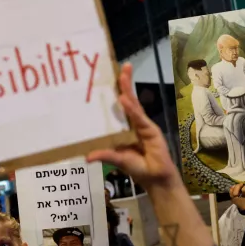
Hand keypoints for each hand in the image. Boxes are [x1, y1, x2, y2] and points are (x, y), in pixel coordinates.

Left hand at [88, 64, 177, 188]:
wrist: (156, 179)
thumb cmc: (139, 168)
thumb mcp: (118, 160)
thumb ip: (105, 156)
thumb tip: (87, 157)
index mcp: (126, 128)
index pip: (120, 107)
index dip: (117, 92)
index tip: (110, 78)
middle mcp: (135, 123)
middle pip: (129, 99)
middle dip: (125, 83)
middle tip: (122, 66)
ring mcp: (144, 125)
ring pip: (134, 104)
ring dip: (129, 89)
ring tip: (123, 75)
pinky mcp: (151, 130)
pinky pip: (139, 117)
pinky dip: (132, 108)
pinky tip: (125, 99)